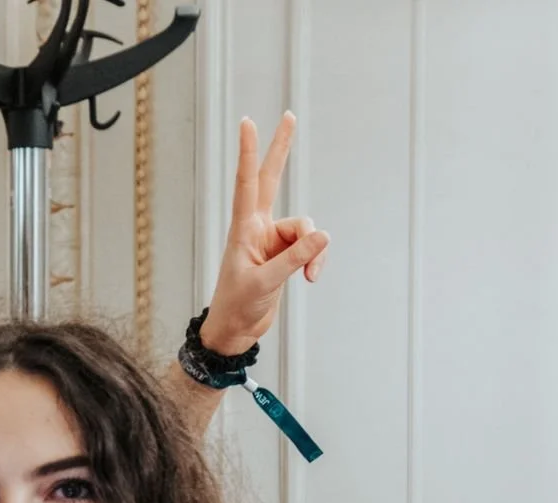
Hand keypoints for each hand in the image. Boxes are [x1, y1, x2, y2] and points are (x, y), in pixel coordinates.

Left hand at [201, 112, 328, 355]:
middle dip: (281, 150)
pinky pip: (310, 248)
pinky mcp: (284, 254)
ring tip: (309, 277)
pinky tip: (310, 279)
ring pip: (306, 229)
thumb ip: (294, 259)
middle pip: (272, 179)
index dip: (249, 152)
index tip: (248, 122)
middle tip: (289, 116)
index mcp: (243, 228)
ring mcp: (272, 239)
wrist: (234, 331)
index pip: (247, 182)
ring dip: (313, 252)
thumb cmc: (238, 306)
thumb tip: (323, 236)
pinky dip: (315, 262)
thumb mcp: (265, 283)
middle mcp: (257, 227)